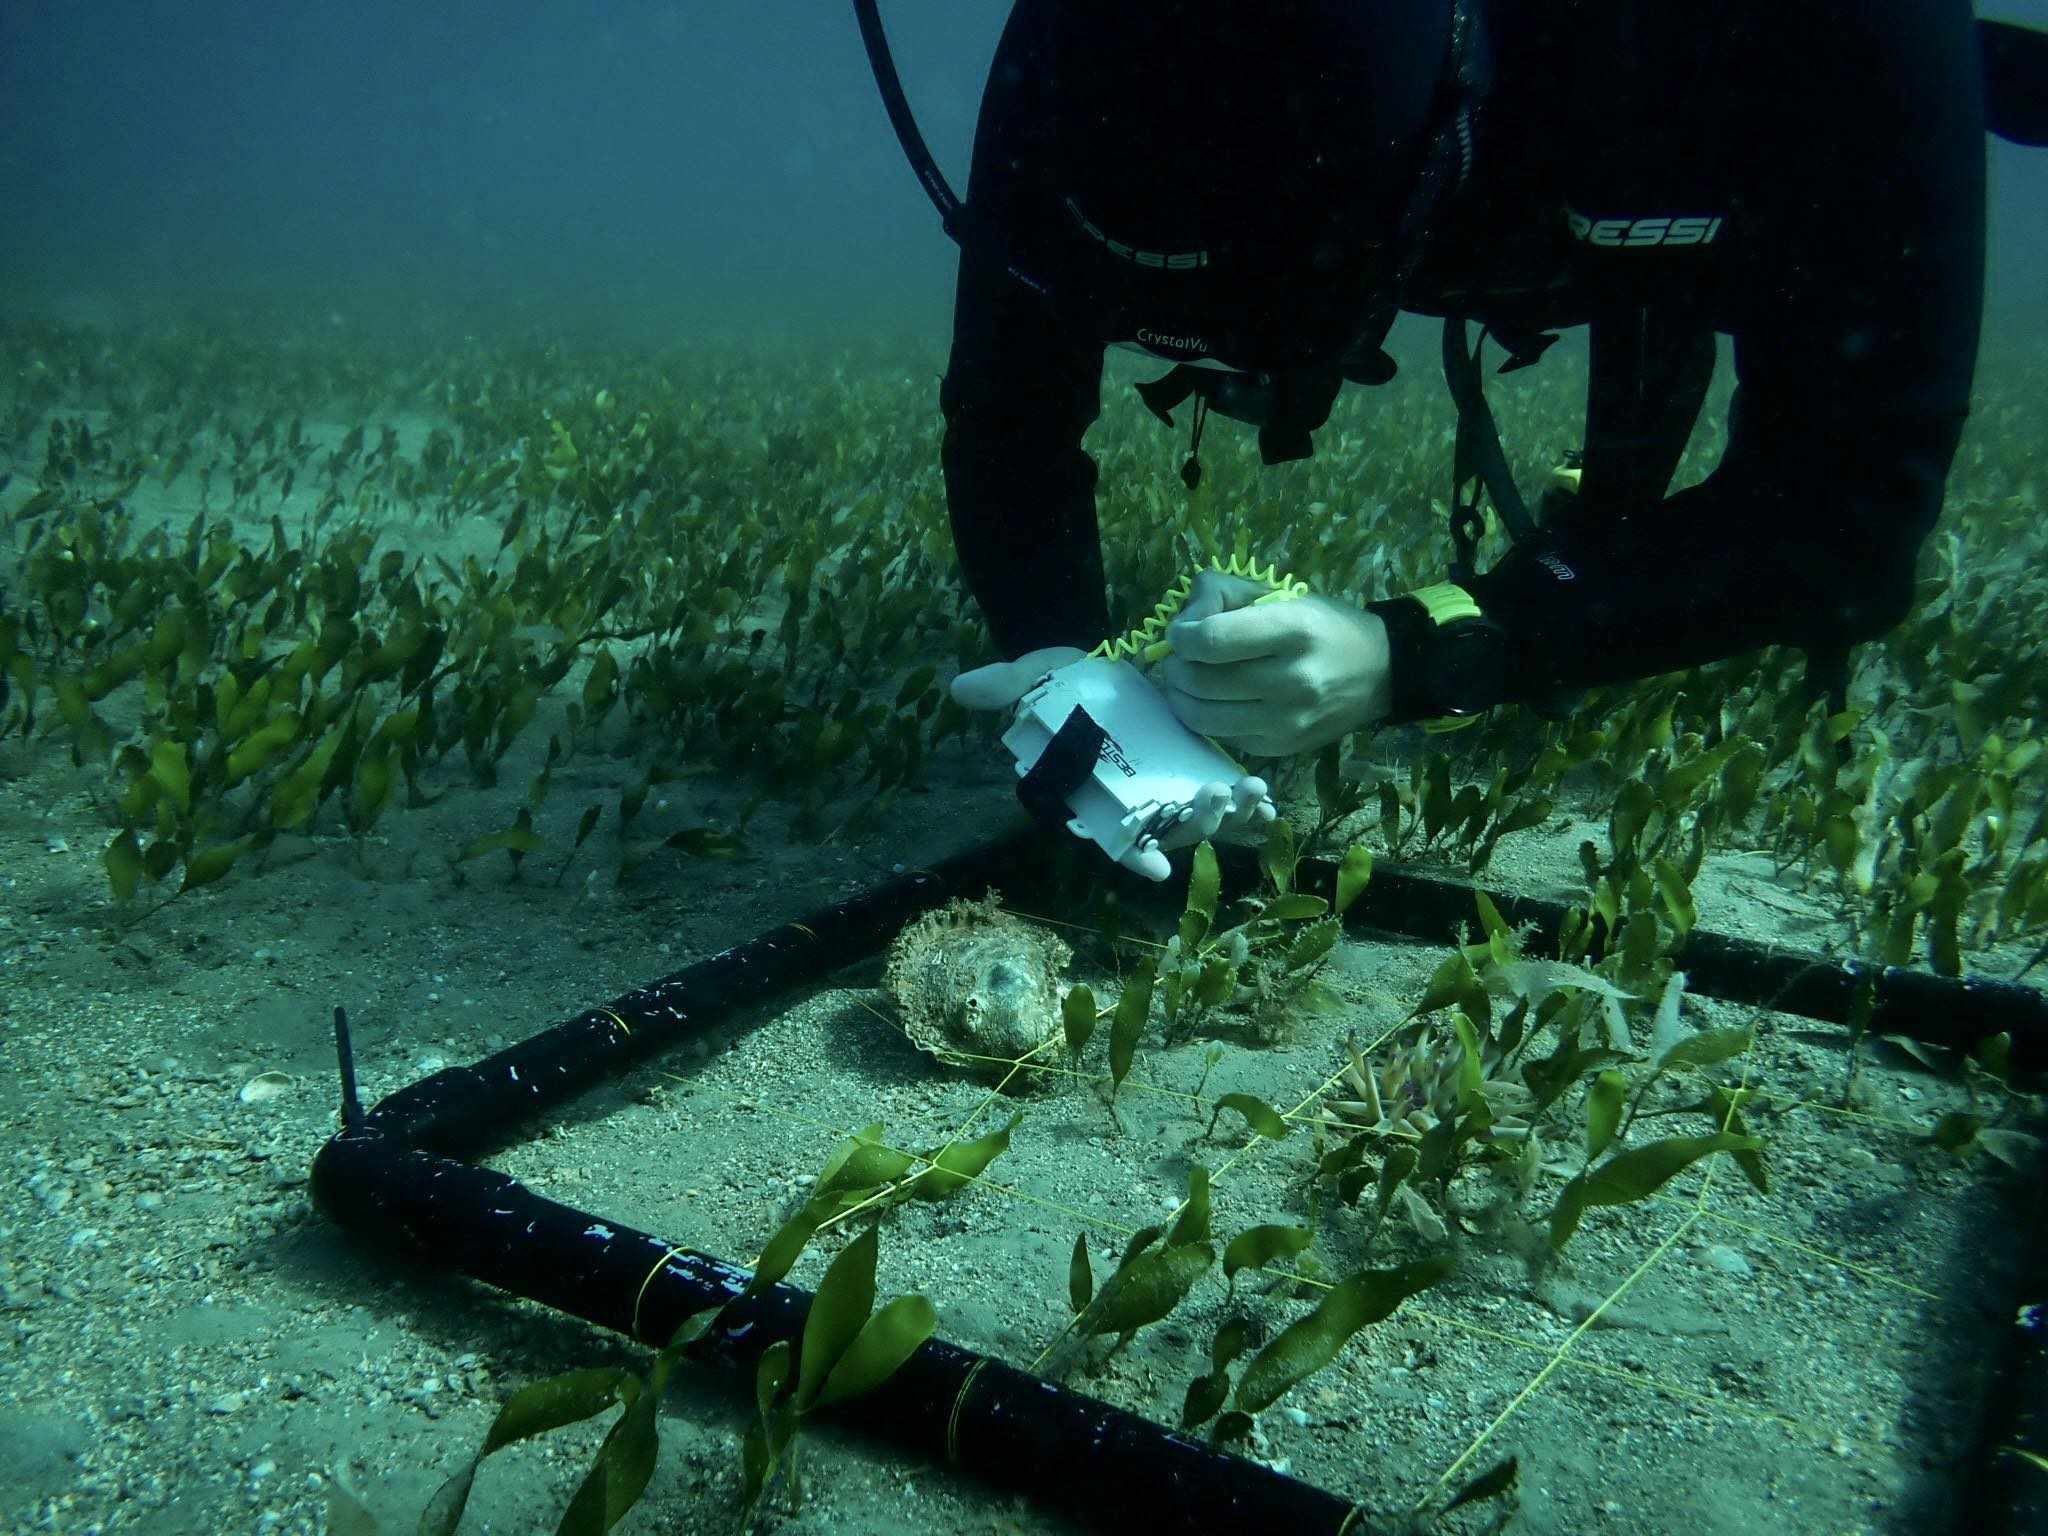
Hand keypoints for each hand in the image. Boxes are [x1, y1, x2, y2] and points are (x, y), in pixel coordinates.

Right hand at [950, 644, 1275, 881]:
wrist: (1108, 662)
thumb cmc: (1069, 682)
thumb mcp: (1039, 678)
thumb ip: (1008, 686)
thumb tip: (960, 686)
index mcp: (1096, 795)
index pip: (1113, 838)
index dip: (1135, 857)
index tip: (1157, 870)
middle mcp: (1135, 802)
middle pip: (1167, 832)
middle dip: (1193, 825)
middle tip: (1214, 799)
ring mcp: (1170, 789)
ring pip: (1201, 819)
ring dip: (1228, 814)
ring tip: (1249, 790)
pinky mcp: (1198, 770)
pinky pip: (1227, 799)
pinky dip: (1248, 805)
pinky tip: (1268, 799)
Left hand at [1160, 571, 1392, 755]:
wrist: (1380, 673)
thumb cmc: (1325, 627)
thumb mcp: (1283, 595)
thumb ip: (1226, 594)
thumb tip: (1183, 619)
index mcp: (1293, 631)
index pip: (1211, 640)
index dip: (1181, 637)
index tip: (1180, 633)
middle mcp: (1291, 680)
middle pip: (1201, 681)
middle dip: (1175, 667)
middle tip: (1178, 657)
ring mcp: (1286, 721)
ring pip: (1202, 717)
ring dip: (1180, 697)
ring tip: (1184, 680)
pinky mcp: (1280, 748)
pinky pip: (1222, 736)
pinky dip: (1205, 718)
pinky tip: (1211, 701)